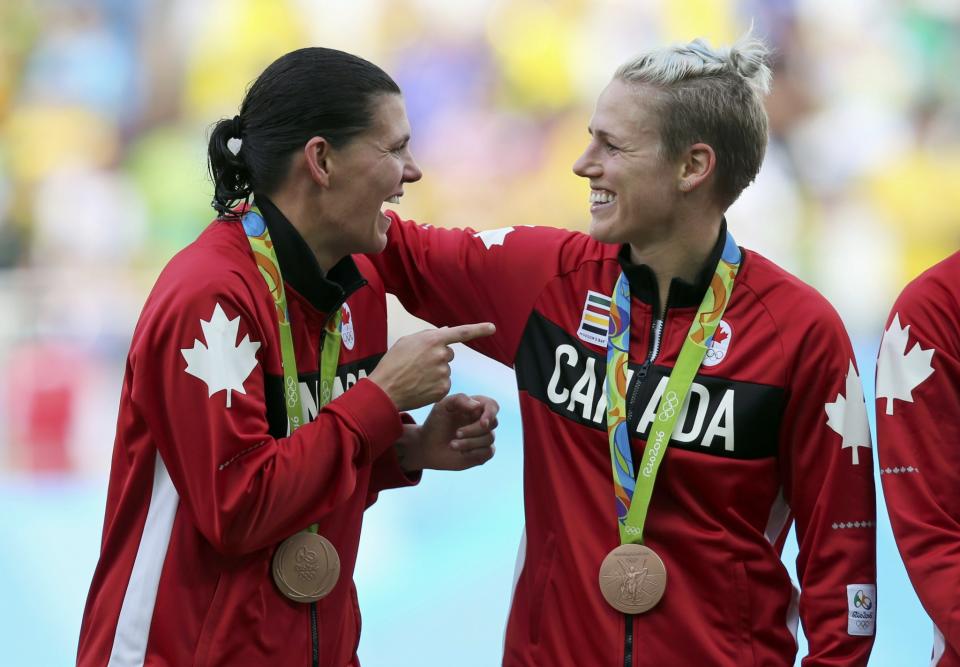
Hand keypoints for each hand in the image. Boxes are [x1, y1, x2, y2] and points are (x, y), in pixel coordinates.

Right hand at [369, 323, 494, 411]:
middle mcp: (441, 355)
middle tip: (419, 365)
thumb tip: (446, 330)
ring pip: (446, 370)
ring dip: (435, 372)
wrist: (385, 391)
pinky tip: (420, 386)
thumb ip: (428, 335)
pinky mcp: (443, 389)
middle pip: (449, 354)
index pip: (462, 332)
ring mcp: (444, 373)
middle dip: (438, 357)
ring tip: (416, 376)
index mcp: (433, 340)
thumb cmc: (392, 364)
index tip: (492, 328)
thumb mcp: (406, 342)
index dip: (479, 329)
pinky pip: (444, 384)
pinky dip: (435, 385)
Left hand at [397, 393, 498, 471]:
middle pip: (493, 423)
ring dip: (469, 442)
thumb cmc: (435, 423)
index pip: (492, 406)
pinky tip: (461, 453)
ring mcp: (483, 438)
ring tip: (452, 445)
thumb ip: (459, 399)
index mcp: (475, 407)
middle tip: (456, 433)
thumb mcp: (442, 406)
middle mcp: (482, 422)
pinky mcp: (482, 453)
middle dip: (474, 430)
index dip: (491, 413)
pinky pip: (488, 452)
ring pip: (489, 439)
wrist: (427, 446)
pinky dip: (474, 452)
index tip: (483, 422)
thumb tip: (478, 406)